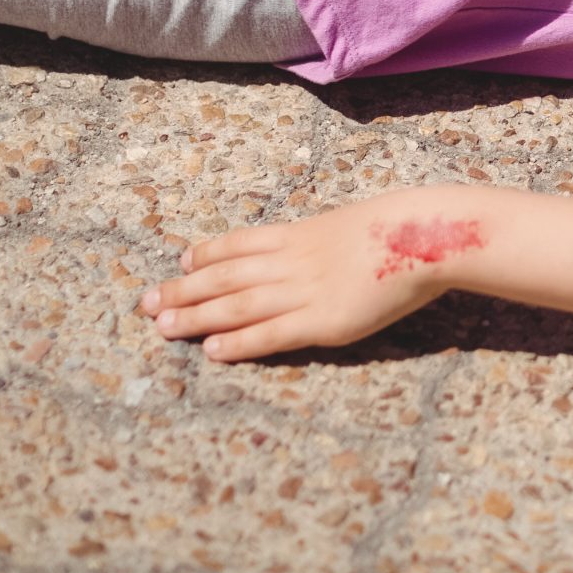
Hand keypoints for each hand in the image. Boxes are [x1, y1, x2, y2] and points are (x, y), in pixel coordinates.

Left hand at [141, 188, 485, 361]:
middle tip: (146, 304)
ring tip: (163, 327)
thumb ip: (326, 238)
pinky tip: (212, 351)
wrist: (426, 235)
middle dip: (183, 290)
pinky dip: (239, 342)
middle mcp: (293, 261)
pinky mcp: (323, 322)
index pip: (240, 243)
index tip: (180, 262)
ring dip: (197, 317)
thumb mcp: (352, 221)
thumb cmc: (401, 226)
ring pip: (237, 305)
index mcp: (301, 233)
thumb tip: (314, 245)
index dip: (207, 254)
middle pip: (225, 276)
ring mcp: (305, 291)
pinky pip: (271, 334)